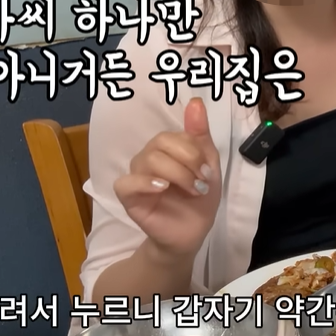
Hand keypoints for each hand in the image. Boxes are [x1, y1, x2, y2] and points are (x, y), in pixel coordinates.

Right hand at [115, 98, 222, 259]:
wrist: (193, 233)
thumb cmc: (199, 198)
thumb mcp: (208, 165)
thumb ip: (200, 134)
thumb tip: (196, 102)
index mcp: (167, 148)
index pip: (174, 134)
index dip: (194, 150)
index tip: (208, 172)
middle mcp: (149, 157)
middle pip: (160, 142)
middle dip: (187, 161)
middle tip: (201, 182)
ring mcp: (137, 176)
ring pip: (148, 159)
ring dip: (177, 174)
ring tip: (191, 191)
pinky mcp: (128, 197)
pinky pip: (126, 182)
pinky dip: (145, 183)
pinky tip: (162, 189)